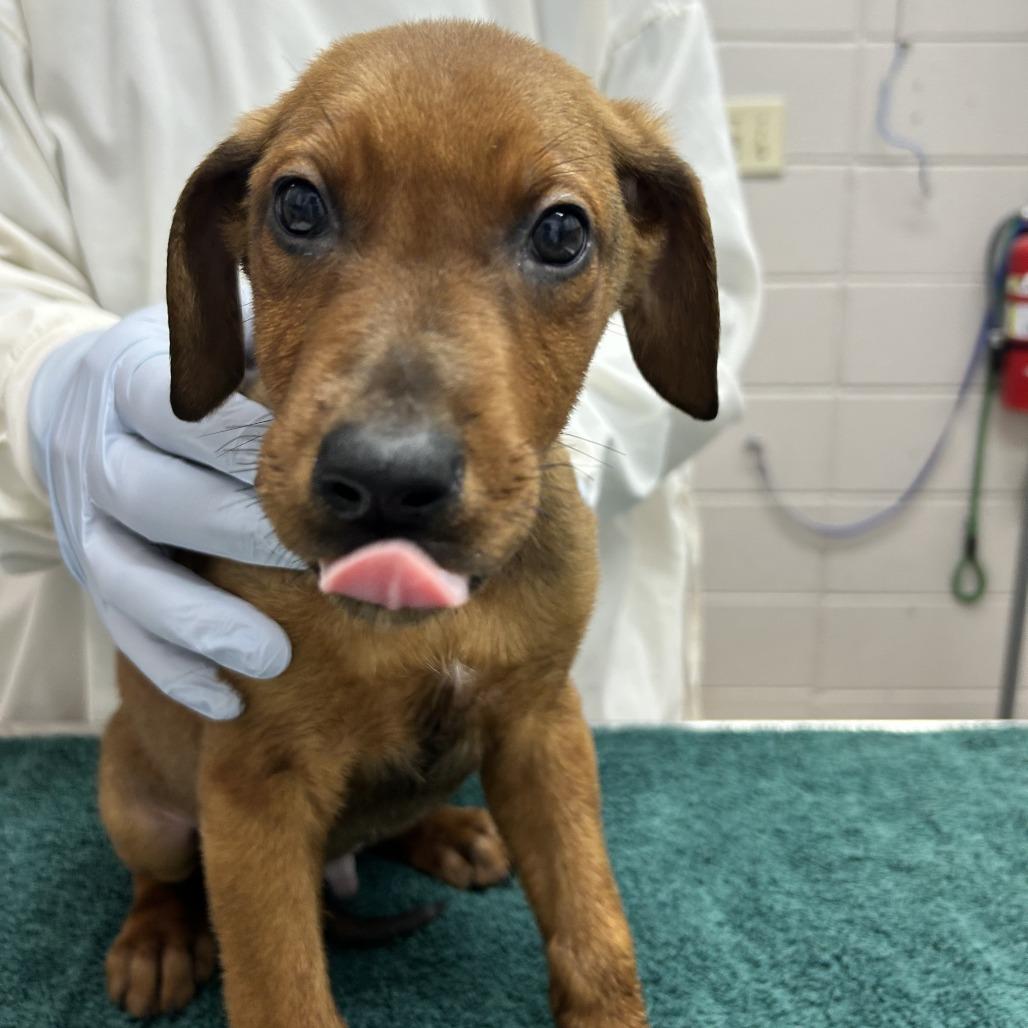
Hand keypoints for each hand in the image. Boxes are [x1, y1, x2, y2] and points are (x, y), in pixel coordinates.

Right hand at [28, 303, 297, 718]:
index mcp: (126, 382)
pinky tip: (228, 700)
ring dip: (201, 619)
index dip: (239, 443)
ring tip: (274, 656)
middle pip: (152, 495)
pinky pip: (119, 628)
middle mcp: (93, 450)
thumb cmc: (182, 380)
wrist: (76, 404)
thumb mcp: (208, 344)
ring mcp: (81, 517)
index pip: (174, 411)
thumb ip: (262, 354)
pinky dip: (171, 666)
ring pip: (127, 574)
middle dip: (236, 534)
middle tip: (317, 567)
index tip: (313, 476)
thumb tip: (355, 378)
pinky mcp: (86, 570)